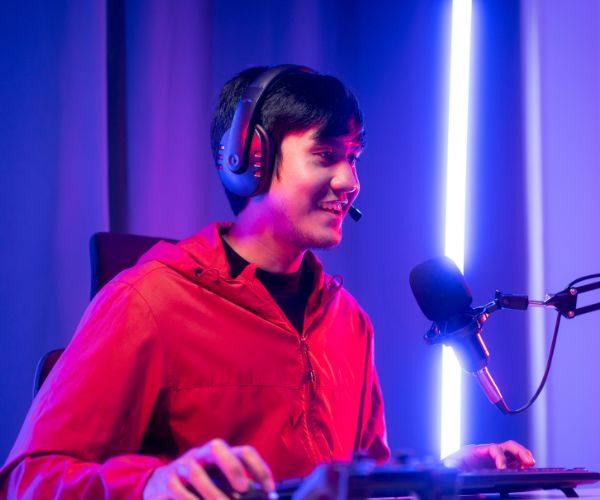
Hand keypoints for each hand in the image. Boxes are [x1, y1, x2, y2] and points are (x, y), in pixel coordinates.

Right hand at [143, 438, 274, 498]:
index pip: (244, 452)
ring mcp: (183, 465)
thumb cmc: (200, 485)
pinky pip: (178, 490)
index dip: (259, 468)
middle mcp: (202, 455)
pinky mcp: (167, 481)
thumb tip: (262, 498)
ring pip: (195, 472)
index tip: (269, 490)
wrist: (160, 484)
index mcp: (221, 454)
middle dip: (231, 467)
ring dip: (211, 493)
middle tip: (242, 488)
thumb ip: (238, 489)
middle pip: (217, 446)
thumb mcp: (220, 483)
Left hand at [443, 440, 535, 470]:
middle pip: (505, 447)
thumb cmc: (446, 472)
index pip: (493, 448)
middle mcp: (484, 454)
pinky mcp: (493, 469)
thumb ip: (459, 474)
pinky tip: (525, 470)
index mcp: (473, 451)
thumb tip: (476, 491)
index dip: (500, 457)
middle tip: (529, 461)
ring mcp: (490, 461)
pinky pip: (510, 464)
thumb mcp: (450, 470)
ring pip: (510, 454)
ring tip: (531, 464)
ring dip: (522, 457)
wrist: (442, 477)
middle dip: (518, 452)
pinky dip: (519, 465)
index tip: (503, 469)